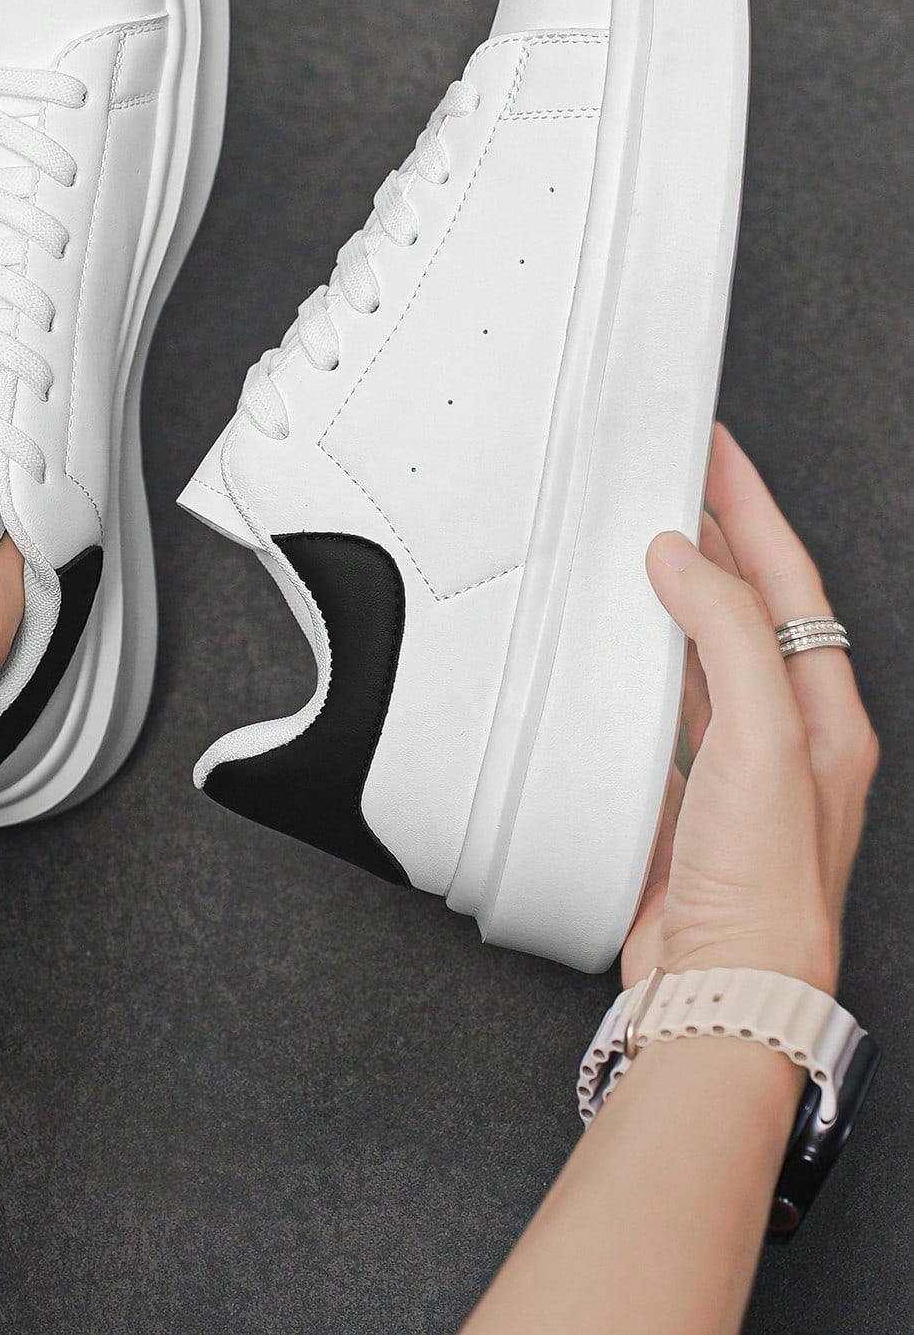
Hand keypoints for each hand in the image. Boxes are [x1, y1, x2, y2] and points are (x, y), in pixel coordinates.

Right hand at [622, 425, 877, 993]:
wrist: (723, 988)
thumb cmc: (763, 886)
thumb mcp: (761, 738)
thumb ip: (729, 635)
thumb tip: (683, 560)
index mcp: (825, 715)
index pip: (789, 579)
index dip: (751, 508)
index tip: (716, 453)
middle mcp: (788, 739)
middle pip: (750, 611)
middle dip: (715, 541)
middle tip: (674, 485)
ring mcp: (738, 772)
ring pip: (706, 658)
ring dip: (677, 600)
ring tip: (643, 550)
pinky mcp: (687, 803)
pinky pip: (663, 711)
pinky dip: (640, 669)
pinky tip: (616, 657)